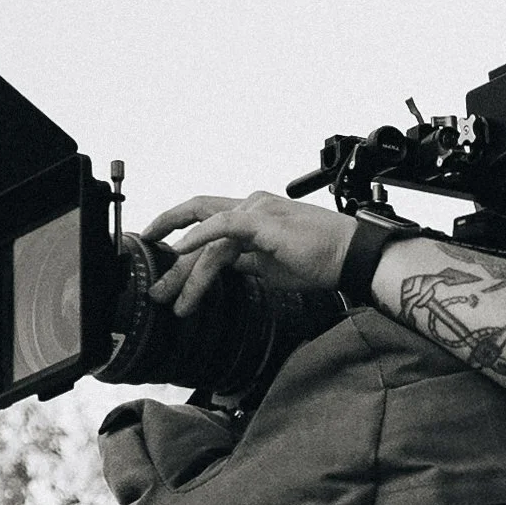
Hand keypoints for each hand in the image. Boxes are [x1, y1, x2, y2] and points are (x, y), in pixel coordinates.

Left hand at [143, 190, 354, 315]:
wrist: (350, 257)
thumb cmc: (320, 260)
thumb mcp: (271, 265)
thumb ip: (246, 262)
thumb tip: (225, 270)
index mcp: (252, 213)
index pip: (205, 218)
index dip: (175, 229)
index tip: (155, 249)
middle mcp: (250, 206)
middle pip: (197, 226)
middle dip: (173, 262)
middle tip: (156, 290)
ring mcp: (256, 210)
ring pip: (207, 239)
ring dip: (185, 271)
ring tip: (172, 298)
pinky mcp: (262, 222)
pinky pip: (221, 227)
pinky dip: (198, 239)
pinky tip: (180, 251)